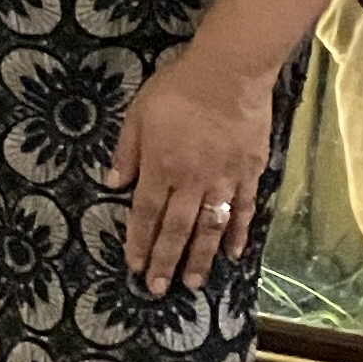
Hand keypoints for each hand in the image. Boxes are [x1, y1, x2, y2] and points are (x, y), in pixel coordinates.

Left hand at [107, 48, 275, 294]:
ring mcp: (224, 180)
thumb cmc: (179, 89)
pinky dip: (239, 234)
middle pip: (176, 229)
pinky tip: (235, 255)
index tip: (135, 266)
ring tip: (192, 284)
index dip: (139, 242)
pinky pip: (245, 210)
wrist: (230, 72)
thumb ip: (126, 152)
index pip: (146, 213)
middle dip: (165, 261)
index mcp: (161, 167)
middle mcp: (192, 181)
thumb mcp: (138, 115)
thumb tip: (112, 183)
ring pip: (210, 228)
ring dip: (200, 258)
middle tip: (158, 289)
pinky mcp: (250, 173)